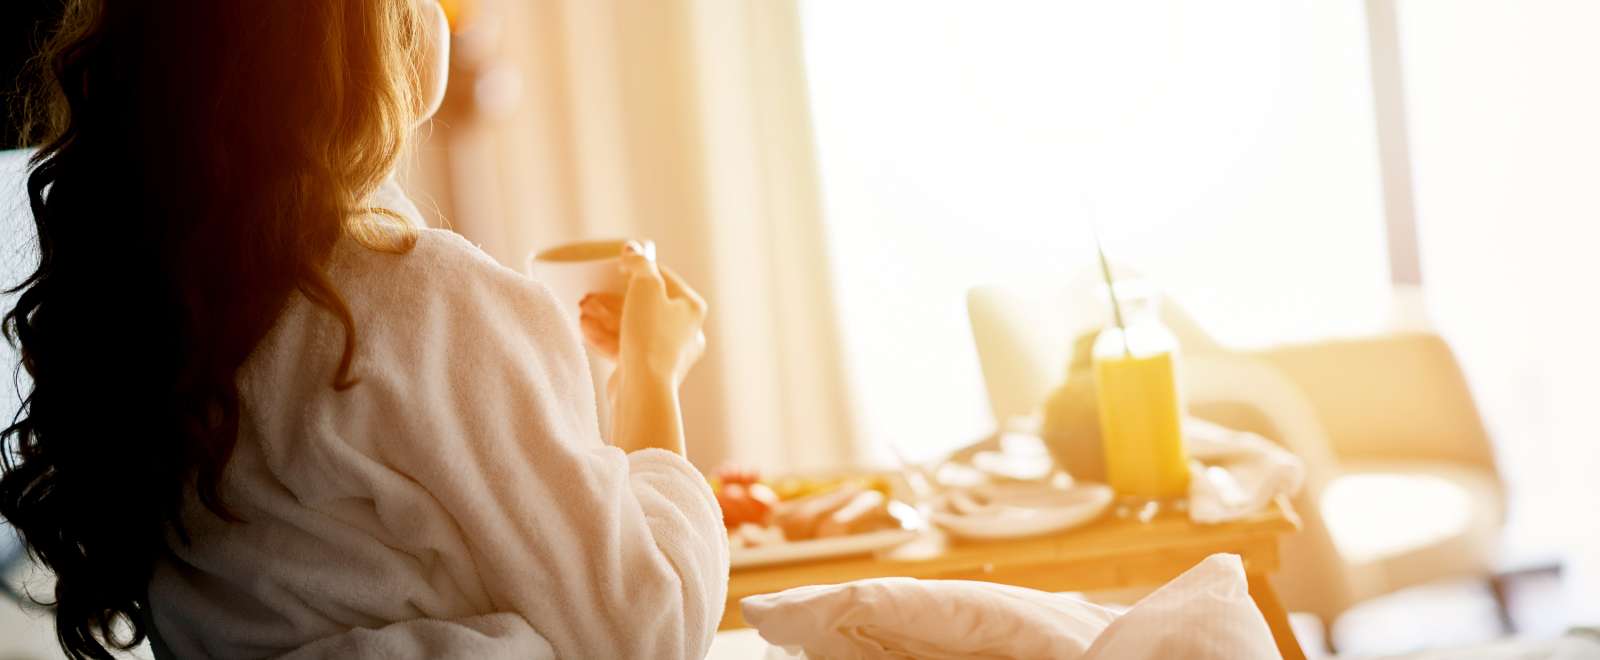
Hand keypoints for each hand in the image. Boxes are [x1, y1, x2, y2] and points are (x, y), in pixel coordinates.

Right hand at [578, 240, 706, 387]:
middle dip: (612, 298)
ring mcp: (667, 353)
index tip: (614, 265)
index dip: (637, 267)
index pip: (664, 277)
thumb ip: (639, 263)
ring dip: (605, 317)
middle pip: (645, 304)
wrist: (644, 389)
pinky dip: (606, 337)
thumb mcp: (645, 287)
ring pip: (633, 326)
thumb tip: (633, 247)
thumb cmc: (650, 334)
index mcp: (691, 308)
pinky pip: (626, 347)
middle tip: (589, 294)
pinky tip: (585, 330)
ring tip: (582, 310)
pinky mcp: (648, 371)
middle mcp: (685, 331)